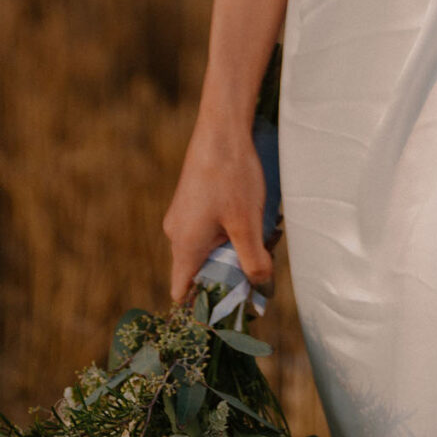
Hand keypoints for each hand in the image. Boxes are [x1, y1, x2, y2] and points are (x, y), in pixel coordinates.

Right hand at [163, 116, 274, 302]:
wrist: (221, 129)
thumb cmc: (232, 176)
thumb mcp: (248, 224)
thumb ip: (254, 261)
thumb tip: (259, 287)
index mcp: (184, 245)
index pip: (183, 292)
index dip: (204, 305)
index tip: (231, 307)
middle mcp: (176, 233)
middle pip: (199, 271)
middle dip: (228, 273)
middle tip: (259, 264)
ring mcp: (182, 216)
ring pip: (207, 248)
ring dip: (232, 248)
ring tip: (259, 234)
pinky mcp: (191, 201)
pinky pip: (207, 229)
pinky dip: (228, 231)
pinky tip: (250, 215)